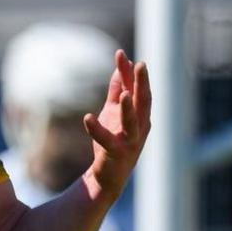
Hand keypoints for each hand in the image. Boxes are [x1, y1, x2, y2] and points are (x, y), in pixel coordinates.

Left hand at [82, 50, 151, 199]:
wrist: (107, 176)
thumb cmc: (113, 142)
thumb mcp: (113, 113)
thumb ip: (117, 91)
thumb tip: (119, 69)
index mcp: (140, 115)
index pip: (137, 90)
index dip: (131, 73)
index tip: (121, 54)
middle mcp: (141, 127)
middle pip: (144, 102)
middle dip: (142, 83)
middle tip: (140, 64)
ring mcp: (131, 142)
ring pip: (134, 123)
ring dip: (129, 108)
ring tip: (123, 94)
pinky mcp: (117, 154)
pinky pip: (108, 141)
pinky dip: (98, 129)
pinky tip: (87, 117)